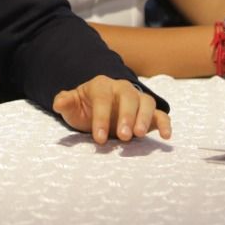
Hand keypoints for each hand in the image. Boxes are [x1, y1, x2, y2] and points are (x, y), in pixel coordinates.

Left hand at [52, 76, 171, 144]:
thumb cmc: (84, 108)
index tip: (98, 138)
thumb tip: (58, 103)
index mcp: (101, 85)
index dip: (101, 117)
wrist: (98, 110)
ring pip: (146, 102)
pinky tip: (166, 137)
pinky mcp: (150, 113)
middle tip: (123, 136)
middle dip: (126, 116)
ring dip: (144, 118)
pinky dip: (165, 123)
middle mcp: (122, 89)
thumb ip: (65, 102)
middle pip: (128, 97)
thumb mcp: (72, 106)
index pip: (103, 98)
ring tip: (139, 135)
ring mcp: (137, 100)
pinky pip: (160, 115)